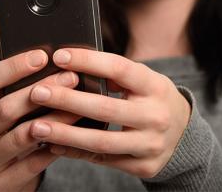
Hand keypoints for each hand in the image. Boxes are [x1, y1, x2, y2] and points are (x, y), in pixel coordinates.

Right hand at [0, 50, 81, 191]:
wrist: (4, 179)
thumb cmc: (10, 135)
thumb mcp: (9, 112)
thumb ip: (21, 92)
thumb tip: (59, 64)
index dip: (13, 67)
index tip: (42, 56)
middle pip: (4, 108)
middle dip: (42, 90)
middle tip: (72, 78)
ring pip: (22, 136)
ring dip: (54, 120)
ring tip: (78, 108)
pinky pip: (32, 163)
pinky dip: (54, 148)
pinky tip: (73, 137)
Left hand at [28, 48, 191, 177]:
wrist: (184, 136)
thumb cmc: (155, 100)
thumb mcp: (146, 81)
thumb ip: (117, 75)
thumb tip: (73, 65)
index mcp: (155, 86)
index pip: (120, 69)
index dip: (88, 61)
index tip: (59, 56)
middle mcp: (156, 115)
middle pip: (106, 108)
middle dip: (67, 100)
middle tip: (37, 92)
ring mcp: (151, 144)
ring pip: (102, 141)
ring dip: (66, 134)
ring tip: (37, 126)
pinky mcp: (144, 165)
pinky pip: (104, 160)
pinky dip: (77, 152)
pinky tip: (55, 144)